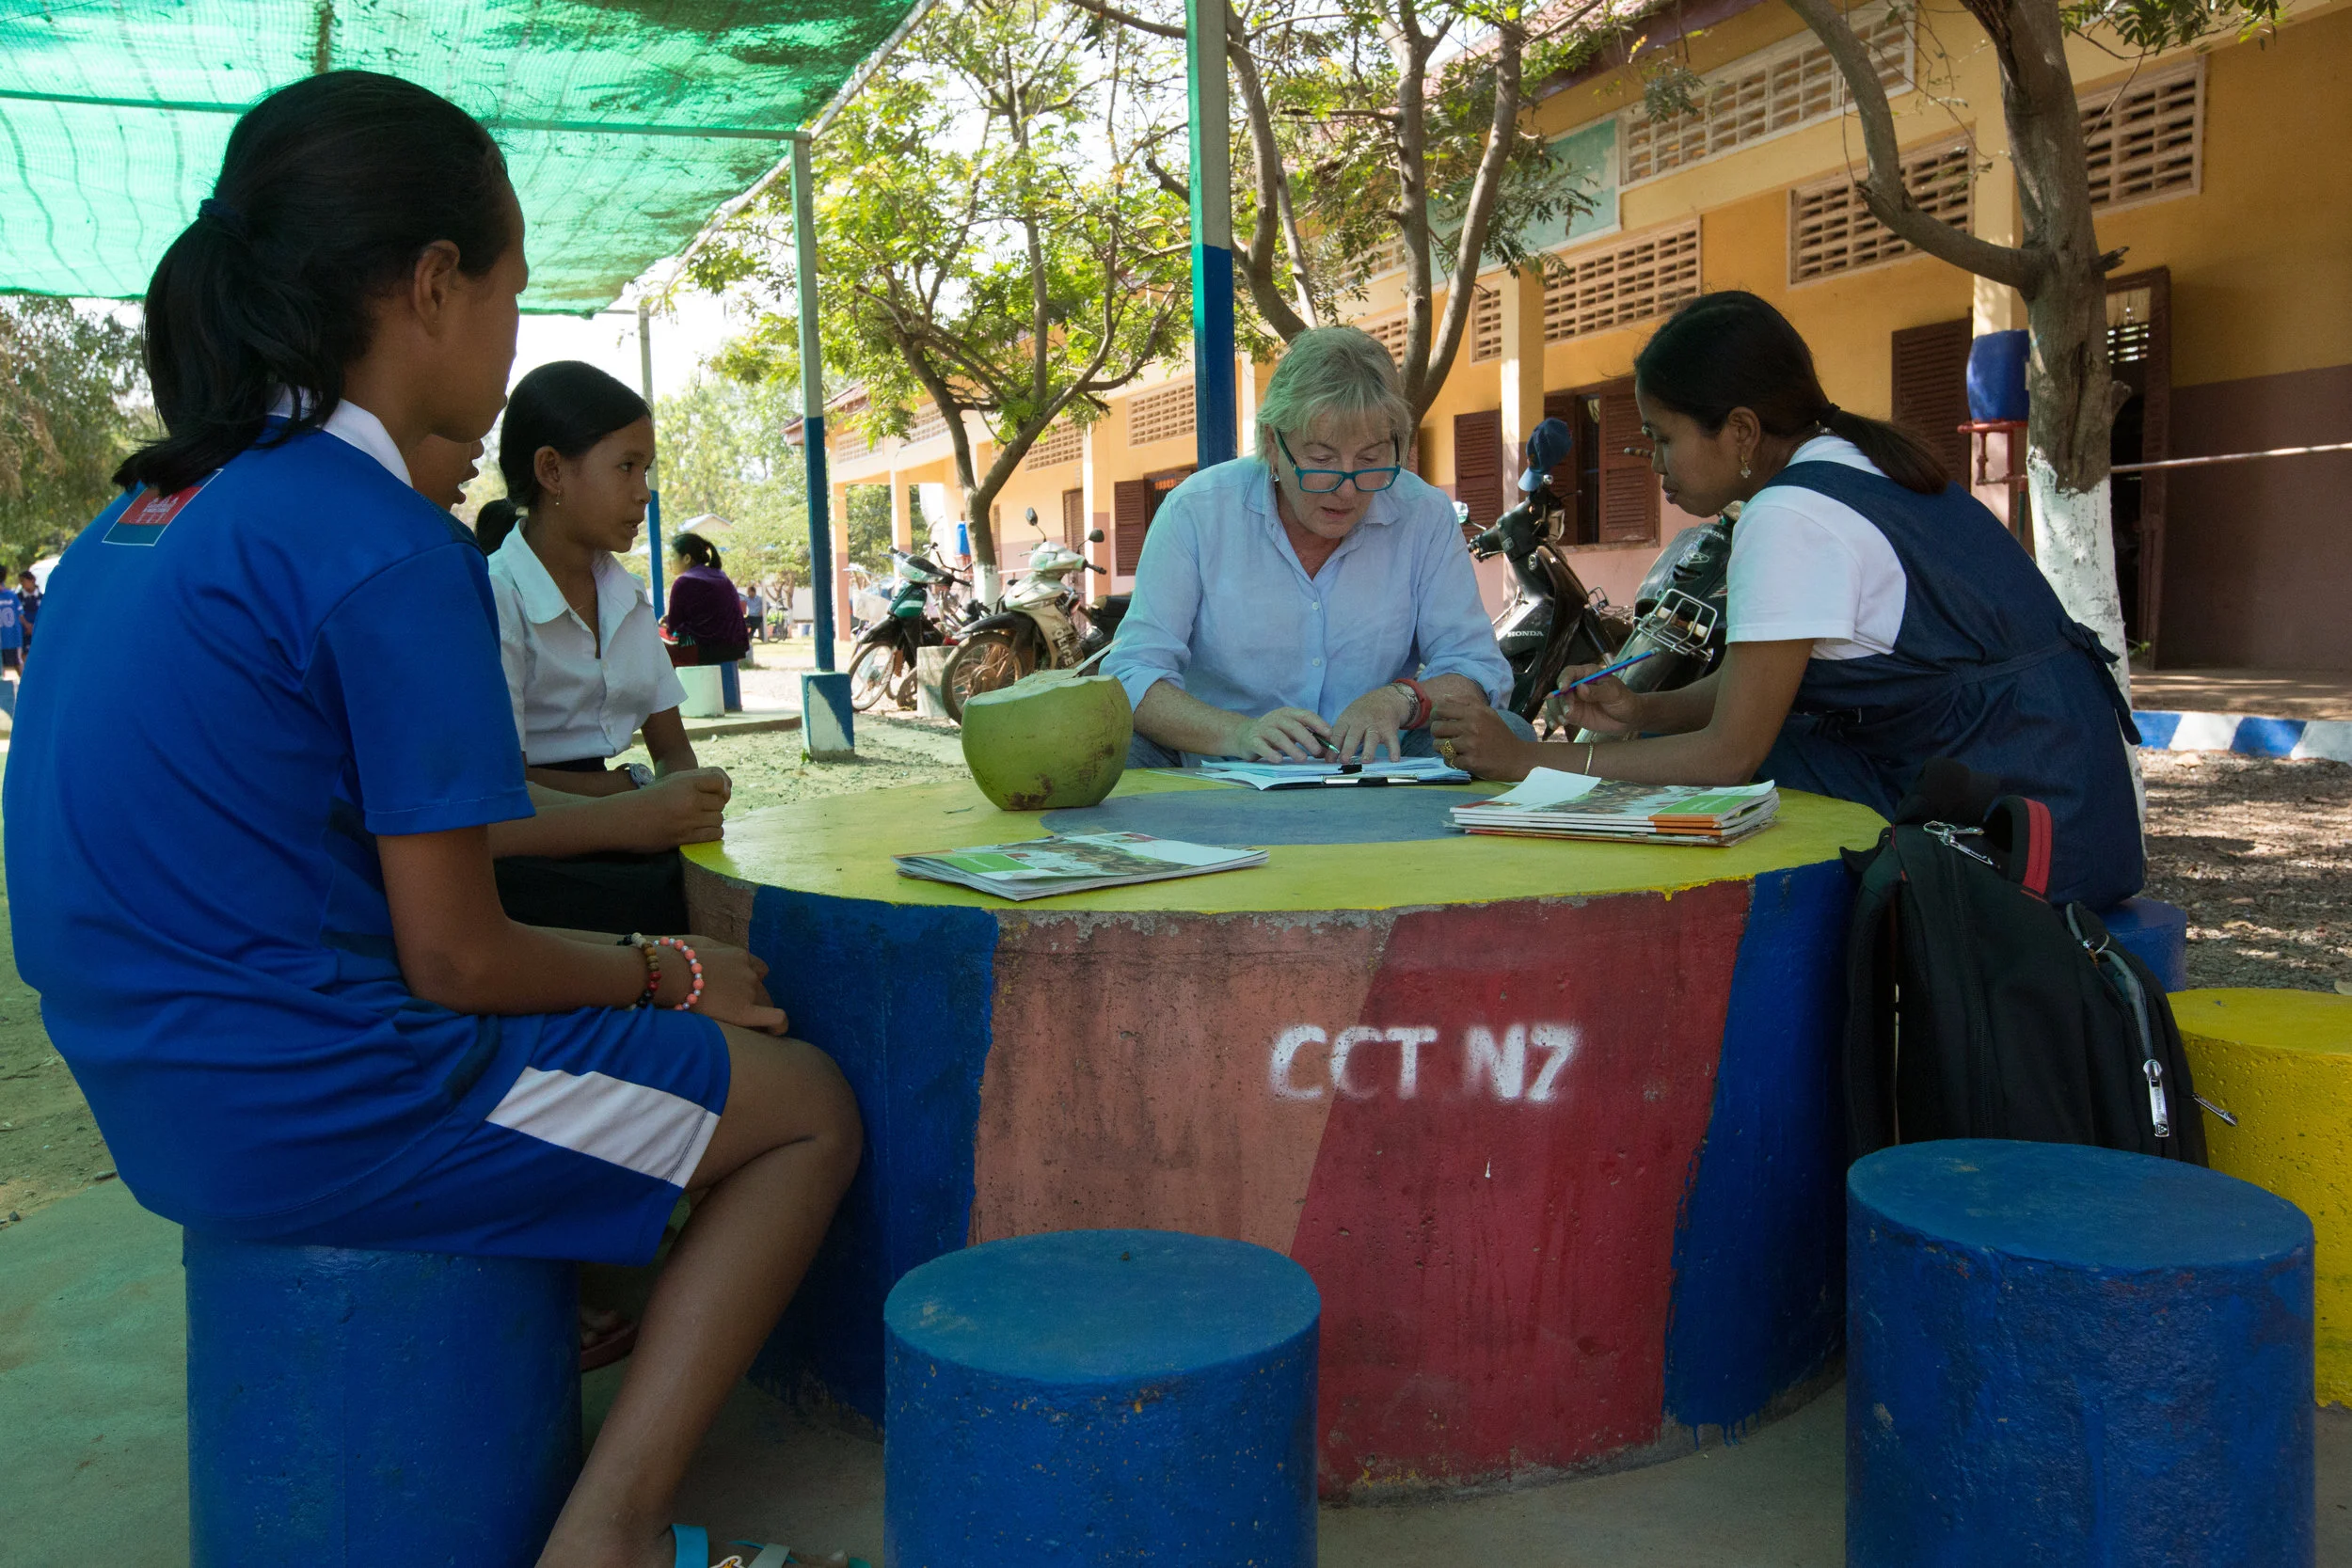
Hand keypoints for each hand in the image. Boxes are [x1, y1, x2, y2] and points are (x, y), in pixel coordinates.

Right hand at [607, 768, 729, 850]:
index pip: (719, 781)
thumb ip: (698, 779)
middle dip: (714, 805)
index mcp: (685, 782)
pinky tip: (702, 830)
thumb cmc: (651, 798)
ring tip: (700, 820)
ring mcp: (688, 820)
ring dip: (713, 820)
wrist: (625, 819)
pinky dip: (713, 833)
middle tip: (701, 808)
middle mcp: (689, 800)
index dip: (721, 788)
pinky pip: (714, 835)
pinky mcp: (685, 838)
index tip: (714, 793)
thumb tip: (727, 787)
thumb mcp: (672, 780)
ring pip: (719, 819)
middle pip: (721, 803)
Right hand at [654, 939, 787, 1033]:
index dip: (751, 981)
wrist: (672, 974)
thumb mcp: (699, 944)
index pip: (757, 970)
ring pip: (761, 1002)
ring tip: (733, 1020)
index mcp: (739, 956)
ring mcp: (748, 990)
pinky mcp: (744, 1010)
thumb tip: (707, 957)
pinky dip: (779, 1025)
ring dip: (751, 1010)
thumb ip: (712, 951)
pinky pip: (775, 1018)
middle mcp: (748, 972)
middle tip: (729, 1008)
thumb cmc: (678, 960)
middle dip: (748, 997)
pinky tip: (775, 1032)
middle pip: (759, 988)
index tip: (739, 991)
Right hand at [1225, 706, 1334, 761]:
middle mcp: (1275, 719)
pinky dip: (1271, 753)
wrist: (1243, 734)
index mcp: (1288, 714)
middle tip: (1317, 751)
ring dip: (1292, 748)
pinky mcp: (1252, 740)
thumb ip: (1307, 737)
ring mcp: (1263, 729)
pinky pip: (1262, 746)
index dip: (1318, 724)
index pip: (1305, 715)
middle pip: (1293, 726)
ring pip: (1279, 737)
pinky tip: (1279, 760)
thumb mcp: (1290, 731)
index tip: (1329, 734)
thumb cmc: (1273, 733)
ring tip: (1302, 759)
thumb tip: (1326, 750)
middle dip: (1307, 738)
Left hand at [1331, 685, 1415, 763]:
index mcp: (1347, 720)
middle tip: (1344, 760)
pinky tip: (1394, 759)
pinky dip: (1394, 750)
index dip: (1332, 748)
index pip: (1338, 734)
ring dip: (1368, 750)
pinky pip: (1392, 741)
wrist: (1384, 699)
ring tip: (1365, 761)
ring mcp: (1376, 726)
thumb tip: (1326, 754)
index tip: (1329, 760)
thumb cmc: (1362, 712)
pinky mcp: (1389, 730)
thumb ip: (1339, 735)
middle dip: (1348, 748)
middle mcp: (1361, 722)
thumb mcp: (1347, 718)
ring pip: (1372, 739)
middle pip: (1353, 736)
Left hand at [1429, 697, 1535, 780]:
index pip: (1441, 709)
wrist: (1517, 758)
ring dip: (1443, 749)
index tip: (1441, 721)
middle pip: (1436, 728)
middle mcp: (1471, 727)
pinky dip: (1453, 761)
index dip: (1436, 716)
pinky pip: (1448, 760)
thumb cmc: (1499, 734)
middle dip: (1438, 734)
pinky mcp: (1470, 762)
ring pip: (1439, 745)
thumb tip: (1444, 697)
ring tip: (1454, 748)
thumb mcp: (1488, 713)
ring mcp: (1470, 745)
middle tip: (1447, 737)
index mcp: (1475, 712)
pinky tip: (1462, 759)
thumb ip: (1466, 702)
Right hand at [1542, 665, 1645, 737]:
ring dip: (1555, 711)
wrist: (1629, 718)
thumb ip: (1597, 691)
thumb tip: (1580, 688)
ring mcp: (1574, 701)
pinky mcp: (1573, 714)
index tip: (1563, 689)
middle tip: (1568, 713)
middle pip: (1559, 690)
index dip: (1564, 680)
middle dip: (1560, 701)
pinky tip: (1555, 726)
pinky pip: (1559, 715)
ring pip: (1556, 703)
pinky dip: (1553, 719)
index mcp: (1587, 674)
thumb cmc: (1624, 700)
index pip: (1570, 673)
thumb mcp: (1613, 693)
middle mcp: (1577, 686)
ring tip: (1563, 721)